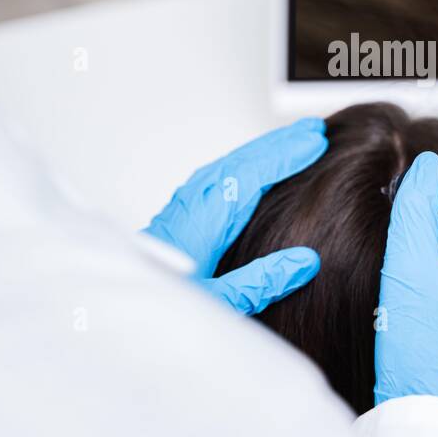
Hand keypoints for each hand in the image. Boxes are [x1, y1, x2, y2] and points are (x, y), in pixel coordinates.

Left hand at [144, 118, 327, 314]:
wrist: (124, 306)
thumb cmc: (164, 303)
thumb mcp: (219, 302)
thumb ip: (261, 282)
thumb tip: (305, 262)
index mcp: (203, 220)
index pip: (251, 175)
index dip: (285, 156)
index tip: (313, 142)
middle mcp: (194, 204)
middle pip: (242, 161)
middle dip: (280, 143)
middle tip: (313, 130)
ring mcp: (187, 205)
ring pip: (230, 165)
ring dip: (263, 150)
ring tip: (293, 141)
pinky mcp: (184, 213)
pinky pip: (220, 176)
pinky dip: (245, 164)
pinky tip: (256, 166)